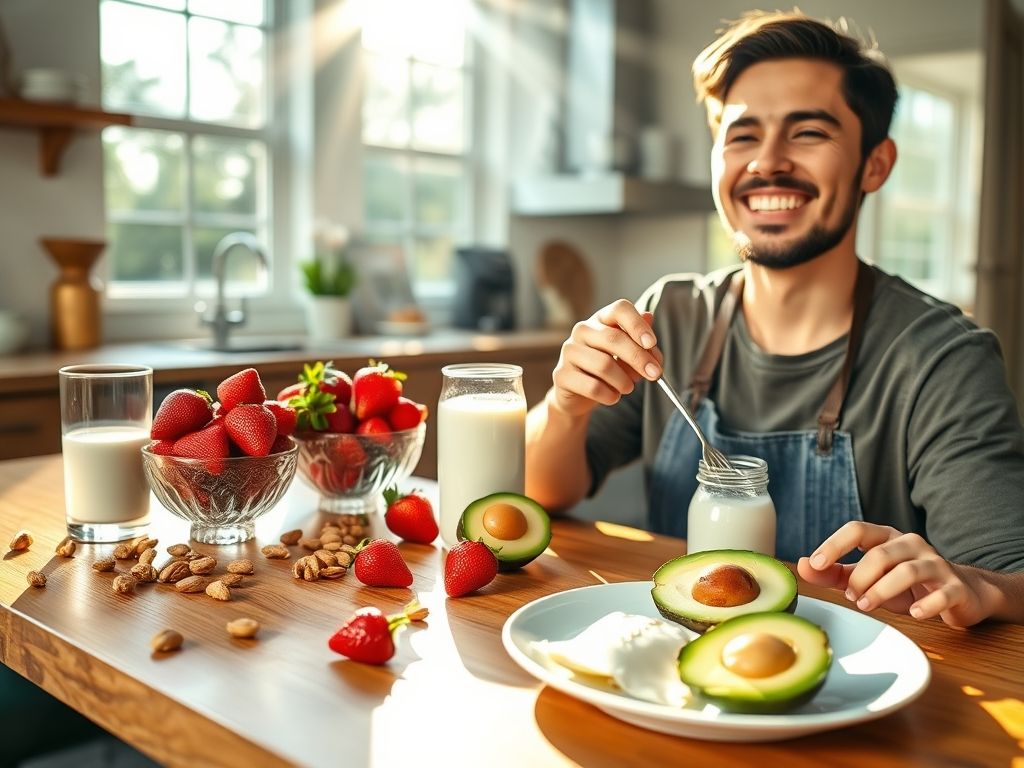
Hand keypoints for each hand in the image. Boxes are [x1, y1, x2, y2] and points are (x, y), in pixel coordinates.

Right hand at [549, 300, 662, 416]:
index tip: (652, 343)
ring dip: (624, 381)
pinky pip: (593, 387)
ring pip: (604, 365)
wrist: (580, 395)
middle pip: (614, 338)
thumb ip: (642, 342)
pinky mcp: (561, 375)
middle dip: (638, 358)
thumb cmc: (609, 370)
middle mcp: (582, 330)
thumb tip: (649, 318)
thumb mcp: (630, 355)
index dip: (637, 325)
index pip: (619, 309)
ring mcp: (569, 351)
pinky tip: (612, 397)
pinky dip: (610, 395)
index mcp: (601, 319)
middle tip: (654, 374)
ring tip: (627, 388)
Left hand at [797, 521, 993, 627]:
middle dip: (860, 577)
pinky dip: (927, 604)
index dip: (834, 544)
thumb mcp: (868, 578)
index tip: (815, 563)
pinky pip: (942, 594)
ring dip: (882, 590)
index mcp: (886, 538)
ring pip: (908, 571)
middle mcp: (911, 544)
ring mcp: (936, 564)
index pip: (857, 530)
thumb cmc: (906, 585)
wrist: (961, 594)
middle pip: (880, 553)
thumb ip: (835, 573)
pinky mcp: (956, 587)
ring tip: (867, 605)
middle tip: (851, 597)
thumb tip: (801, 565)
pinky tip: (914, 613)